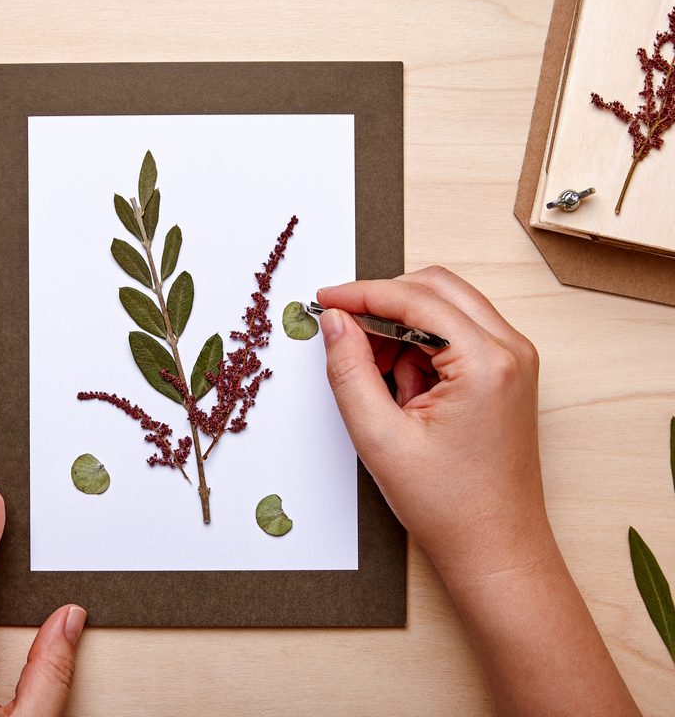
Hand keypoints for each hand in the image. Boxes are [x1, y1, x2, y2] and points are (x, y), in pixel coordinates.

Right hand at [316, 266, 552, 581]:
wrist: (496, 549)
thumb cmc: (451, 506)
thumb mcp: (380, 437)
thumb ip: (349, 369)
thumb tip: (335, 321)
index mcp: (486, 362)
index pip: (414, 298)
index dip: (361, 293)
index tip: (324, 299)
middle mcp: (510, 350)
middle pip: (435, 288)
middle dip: (383, 303)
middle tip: (343, 331)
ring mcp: (513, 360)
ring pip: (445, 308)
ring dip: (402, 328)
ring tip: (379, 383)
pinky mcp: (505, 373)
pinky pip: (455, 334)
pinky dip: (420, 348)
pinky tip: (404, 391)